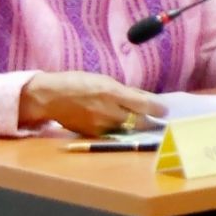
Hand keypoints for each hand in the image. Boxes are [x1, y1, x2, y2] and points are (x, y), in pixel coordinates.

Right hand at [20, 72, 162, 136]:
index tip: (165, 110)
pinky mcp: (93, 134)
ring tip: (139, 120)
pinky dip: (120, 129)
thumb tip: (147, 99)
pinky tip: (120, 123)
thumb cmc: (78, 83)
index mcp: (113, 93)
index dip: (159, 109)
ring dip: (135, 125)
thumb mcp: (105, 81)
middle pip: (140, 121)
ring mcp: (100, 125)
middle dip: (150, 121)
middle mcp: (108, 111)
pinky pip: (113, 133)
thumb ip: (126, 91)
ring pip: (128, 129)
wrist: (49, 97)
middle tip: (156, 119)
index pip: (145, 104)